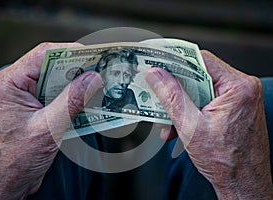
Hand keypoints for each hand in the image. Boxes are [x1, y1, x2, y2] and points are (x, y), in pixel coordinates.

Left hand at [0, 43, 101, 198]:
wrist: (4, 184)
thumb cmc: (13, 160)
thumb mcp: (47, 128)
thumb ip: (71, 101)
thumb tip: (92, 78)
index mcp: (11, 83)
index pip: (44, 55)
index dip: (71, 51)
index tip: (94, 54)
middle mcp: (17, 86)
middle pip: (52, 66)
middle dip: (77, 69)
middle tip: (100, 71)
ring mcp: (26, 98)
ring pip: (57, 81)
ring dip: (76, 85)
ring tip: (98, 87)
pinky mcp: (35, 109)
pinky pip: (57, 96)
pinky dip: (72, 98)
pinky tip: (87, 102)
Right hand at [146, 50, 272, 198]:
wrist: (244, 184)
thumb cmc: (225, 161)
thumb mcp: (190, 126)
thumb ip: (172, 97)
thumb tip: (156, 74)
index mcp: (238, 87)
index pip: (202, 60)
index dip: (177, 61)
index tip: (158, 63)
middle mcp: (243, 89)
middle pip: (201, 76)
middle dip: (177, 91)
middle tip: (159, 96)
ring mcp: (241, 99)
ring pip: (202, 90)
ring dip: (182, 105)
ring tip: (169, 123)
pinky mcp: (236, 108)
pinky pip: (208, 101)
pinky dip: (192, 112)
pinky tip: (180, 128)